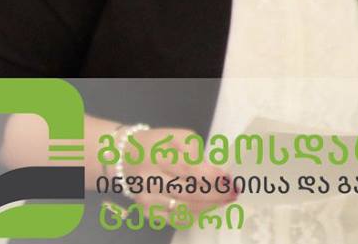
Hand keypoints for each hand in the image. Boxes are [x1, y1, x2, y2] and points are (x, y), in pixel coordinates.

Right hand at [116, 125, 234, 212]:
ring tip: (225, 200)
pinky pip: (175, 219)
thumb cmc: (158, 144)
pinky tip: (207, 207)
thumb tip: (214, 172)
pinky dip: (195, 215)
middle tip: (233, 192)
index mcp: (158, 157)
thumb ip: (196, 152)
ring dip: (208, 207)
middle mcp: (149, 180)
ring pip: (183, 209)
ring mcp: (147, 199)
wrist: (124, 157)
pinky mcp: (146, 212)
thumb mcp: (178, 137)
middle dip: (215, 194)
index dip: (211, 176)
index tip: (228, 179)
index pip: (188, 169)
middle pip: (187, 193)